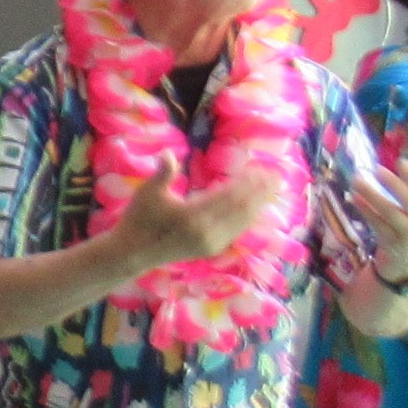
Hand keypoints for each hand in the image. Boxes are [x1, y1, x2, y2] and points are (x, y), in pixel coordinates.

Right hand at [109, 164, 282, 274]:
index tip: (258, 168)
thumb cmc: (139, 219)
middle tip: (275, 176)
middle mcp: (206, 232)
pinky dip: (248, 217)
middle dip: (259, 191)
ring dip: (258, 204)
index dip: (246, 182)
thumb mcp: (147, 193)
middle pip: (241, 208)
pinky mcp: (211, 249)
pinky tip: (255, 207)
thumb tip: (169, 154)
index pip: (228, 196)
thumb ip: (163, 174)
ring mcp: (211, 243)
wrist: (133, 253)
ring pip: (242, 221)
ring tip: (271, 188)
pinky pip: (236, 231)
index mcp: (192, 216)